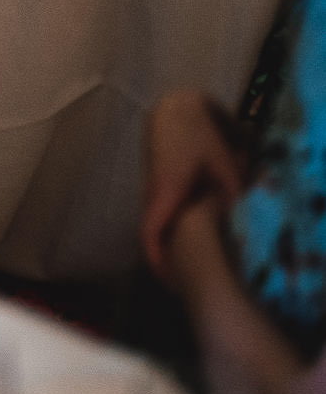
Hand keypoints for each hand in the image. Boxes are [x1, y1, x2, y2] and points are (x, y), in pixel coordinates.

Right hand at [142, 89, 242, 278]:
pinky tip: (199, 233)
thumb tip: (244, 225)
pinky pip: (165, 214)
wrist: (176, 108)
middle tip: (191, 284)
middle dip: (171, 262)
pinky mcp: (160, 185)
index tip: (172, 285)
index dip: (159, 263)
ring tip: (196, 265)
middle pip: (156, 237)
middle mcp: (153, 196)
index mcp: (165, 194)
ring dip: (174, 245)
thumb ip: (233, 196)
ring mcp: (153, 190)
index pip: (150, 235)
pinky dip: (177, 229)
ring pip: (161, 225)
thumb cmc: (197, 135)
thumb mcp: (224, 165)